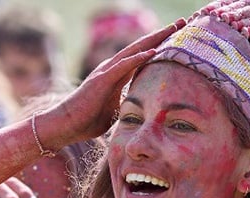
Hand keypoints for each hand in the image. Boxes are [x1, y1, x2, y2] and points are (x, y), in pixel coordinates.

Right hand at [40, 18, 186, 145]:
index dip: (162, 44)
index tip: (181, 37)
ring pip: (135, 50)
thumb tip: (143, 109)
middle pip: (142, 46)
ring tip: (174, 28)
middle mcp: (113, 67)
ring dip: (155, 39)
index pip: (144, 55)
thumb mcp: (117, 110)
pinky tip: (153, 51)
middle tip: (183, 22)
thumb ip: (128, 103)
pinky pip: (122, 66)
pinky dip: (138, 57)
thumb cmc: (89, 120)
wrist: (66, 125)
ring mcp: (107, 71)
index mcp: (118, 74)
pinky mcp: (101, 80)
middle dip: (163, 34)